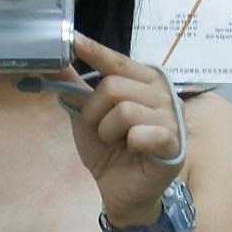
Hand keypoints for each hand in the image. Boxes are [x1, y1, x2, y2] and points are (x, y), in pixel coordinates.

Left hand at [58, 33, 184, 224]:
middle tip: (102, 131)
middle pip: (114, 86)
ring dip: (109, 132)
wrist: (120, 190)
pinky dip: (129, 144)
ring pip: (125, 110)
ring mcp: (171, 116)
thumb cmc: (109, 151)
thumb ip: (75, 90)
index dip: (95, 51)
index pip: (117, 61)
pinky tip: (134, 151)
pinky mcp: (174, 141)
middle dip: (95, 112)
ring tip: (118, 143)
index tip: (73, 40)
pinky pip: (141, 132)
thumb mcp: (86, 117)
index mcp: (142, 81)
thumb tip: (57, 64)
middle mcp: (161, 92)